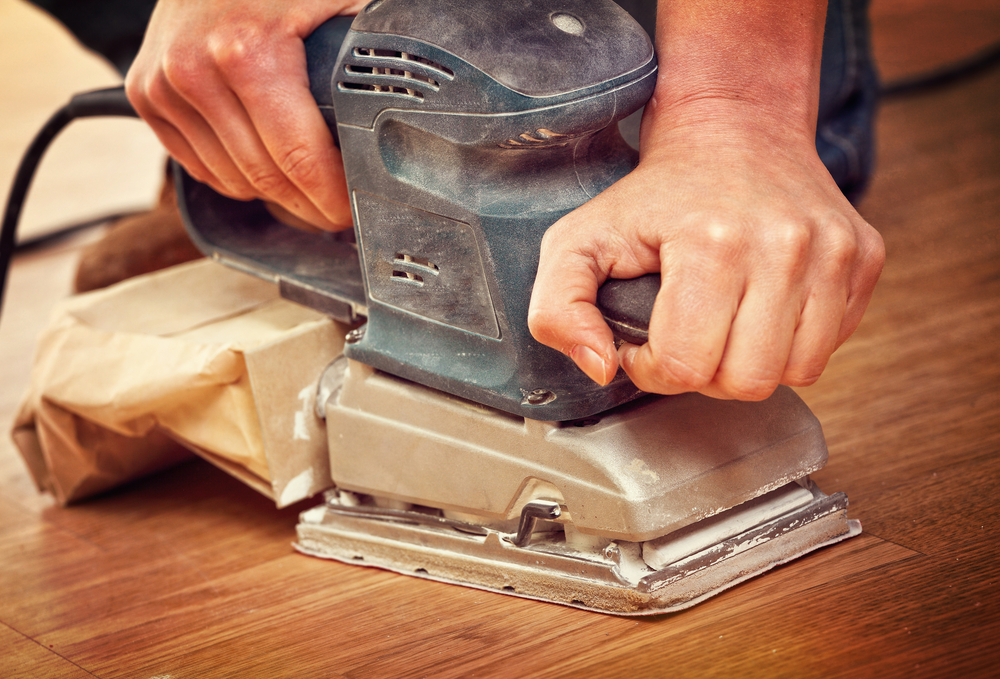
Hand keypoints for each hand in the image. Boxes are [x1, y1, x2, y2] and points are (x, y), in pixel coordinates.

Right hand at [125, 0, 368, 229]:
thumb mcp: (344, 3)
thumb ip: (373, 54)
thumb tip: (409, 109)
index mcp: (250, 51)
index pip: (299, 158)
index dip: (332, 198)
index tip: (354, 212)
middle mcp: (197, 71)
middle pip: (265, 178)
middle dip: (310, 206)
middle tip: (339, 212)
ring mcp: (165, 85)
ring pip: (232, 180)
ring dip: (274, 195)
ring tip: (307, 190)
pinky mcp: (147, 94)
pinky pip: (199, 167)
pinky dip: (236, 176)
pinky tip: (266, 167)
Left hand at [528, 109, 884, 400]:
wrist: (733, 130)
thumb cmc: (654, 193)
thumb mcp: (577, 240)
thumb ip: (558, 310)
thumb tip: (601, 368)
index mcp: (712, 244)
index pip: (686, 367)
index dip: (654, 367)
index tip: (645, 338)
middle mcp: (786, 246)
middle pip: (746, 381)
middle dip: (704, 372)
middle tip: (684, 334)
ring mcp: (834, 252)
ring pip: (796, 373)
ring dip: (750, 363)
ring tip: (723, 324)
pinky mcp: (864, 258)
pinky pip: (830, 346)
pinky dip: (790, 344)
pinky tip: (760, 309)